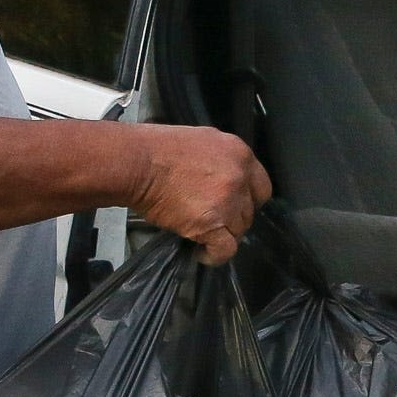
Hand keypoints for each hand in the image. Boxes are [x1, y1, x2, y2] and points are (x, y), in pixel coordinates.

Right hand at [126, 124, 271, 263]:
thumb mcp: (202, 141)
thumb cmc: (157, 149)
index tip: (234, 206)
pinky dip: (214, 255)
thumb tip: (222, 178)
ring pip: (239, 230)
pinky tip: (201, 251)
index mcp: (239, 153)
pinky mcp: (212, 224)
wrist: (136, 163)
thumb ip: (221, 161)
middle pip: (250, 210)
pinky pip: (225, 249)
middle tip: (213, 219)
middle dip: (234, 218)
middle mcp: (240, 177)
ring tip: (202, 234)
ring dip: (222, 234)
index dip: (247, 200)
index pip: (260, 187)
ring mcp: (228, 202)